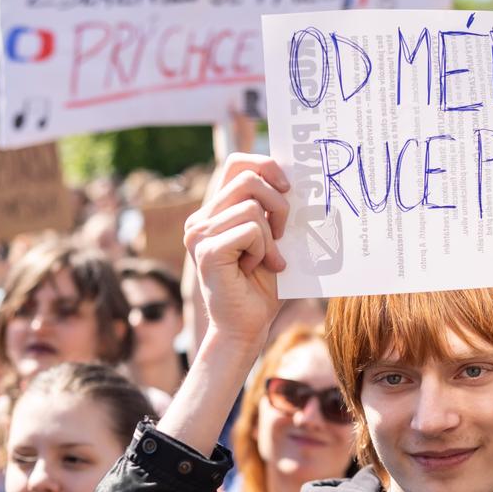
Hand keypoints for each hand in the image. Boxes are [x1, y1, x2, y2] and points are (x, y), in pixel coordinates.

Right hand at [184, 154, 288, 351]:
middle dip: (278, 204)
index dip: (265, 164)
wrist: (246, 328)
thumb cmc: (261, 287)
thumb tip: (293, 178)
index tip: (287, 186)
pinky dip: (264, 249)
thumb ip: (272, 209)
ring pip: (253, 207)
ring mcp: (199, 234)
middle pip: (248, 179)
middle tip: (283, 234)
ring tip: (265, 260)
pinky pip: (252, 230)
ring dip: (271, 237)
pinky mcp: (208, 250)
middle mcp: (200, 220)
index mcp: (212, 213)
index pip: (235, 163)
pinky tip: (254, 269)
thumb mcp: (271, 239)